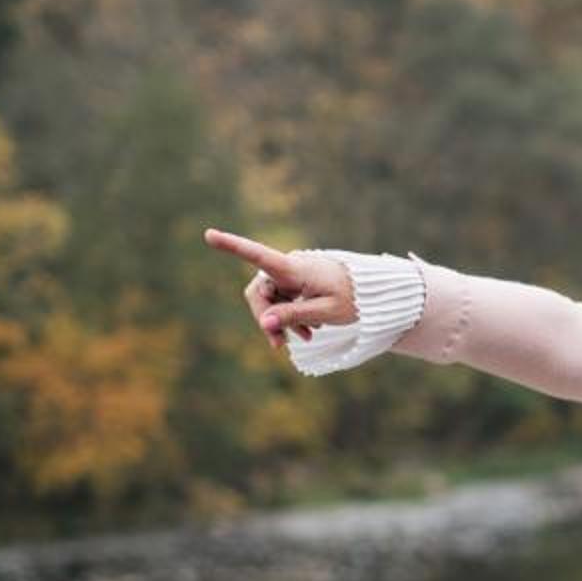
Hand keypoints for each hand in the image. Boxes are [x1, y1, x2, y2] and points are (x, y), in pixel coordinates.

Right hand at [203, 230, 358, 353]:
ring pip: (269, 300)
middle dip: (265, 318)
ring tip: (305, 338)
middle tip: (279, 345)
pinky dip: (288, 318)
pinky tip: (306, 333)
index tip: (209, 234)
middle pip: (258, 291)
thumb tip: (264, 323)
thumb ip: (293, 316)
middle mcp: (288, 268)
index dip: (232, 246)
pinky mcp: (295, 284)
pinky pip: (280, 302)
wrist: (372, 293)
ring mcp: (290, 276)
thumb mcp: (325, 312)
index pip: (258, 256)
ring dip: (279, 321)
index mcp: (295, 268)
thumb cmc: (353, 298)